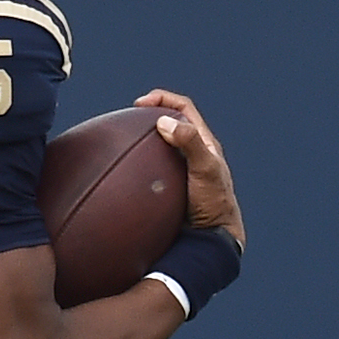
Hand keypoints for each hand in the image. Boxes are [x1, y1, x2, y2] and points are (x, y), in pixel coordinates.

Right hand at [139, 90, 244, 252]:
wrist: (211, 238)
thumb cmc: (214, 204)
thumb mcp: (205, 169)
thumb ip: (189, 143)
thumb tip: (164, 123)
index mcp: (204, 143)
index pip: (183, 108)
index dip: (162, 99)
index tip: (140, 104)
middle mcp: (192, 153)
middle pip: (169, 123)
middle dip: (148, 116)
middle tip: (128, 119)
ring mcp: (179, 170)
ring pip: (159, 146)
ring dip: (142, 140)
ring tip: (124, 142)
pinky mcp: (169, 187)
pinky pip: (151, 168)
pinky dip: (138, 164)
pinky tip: (125, 172)